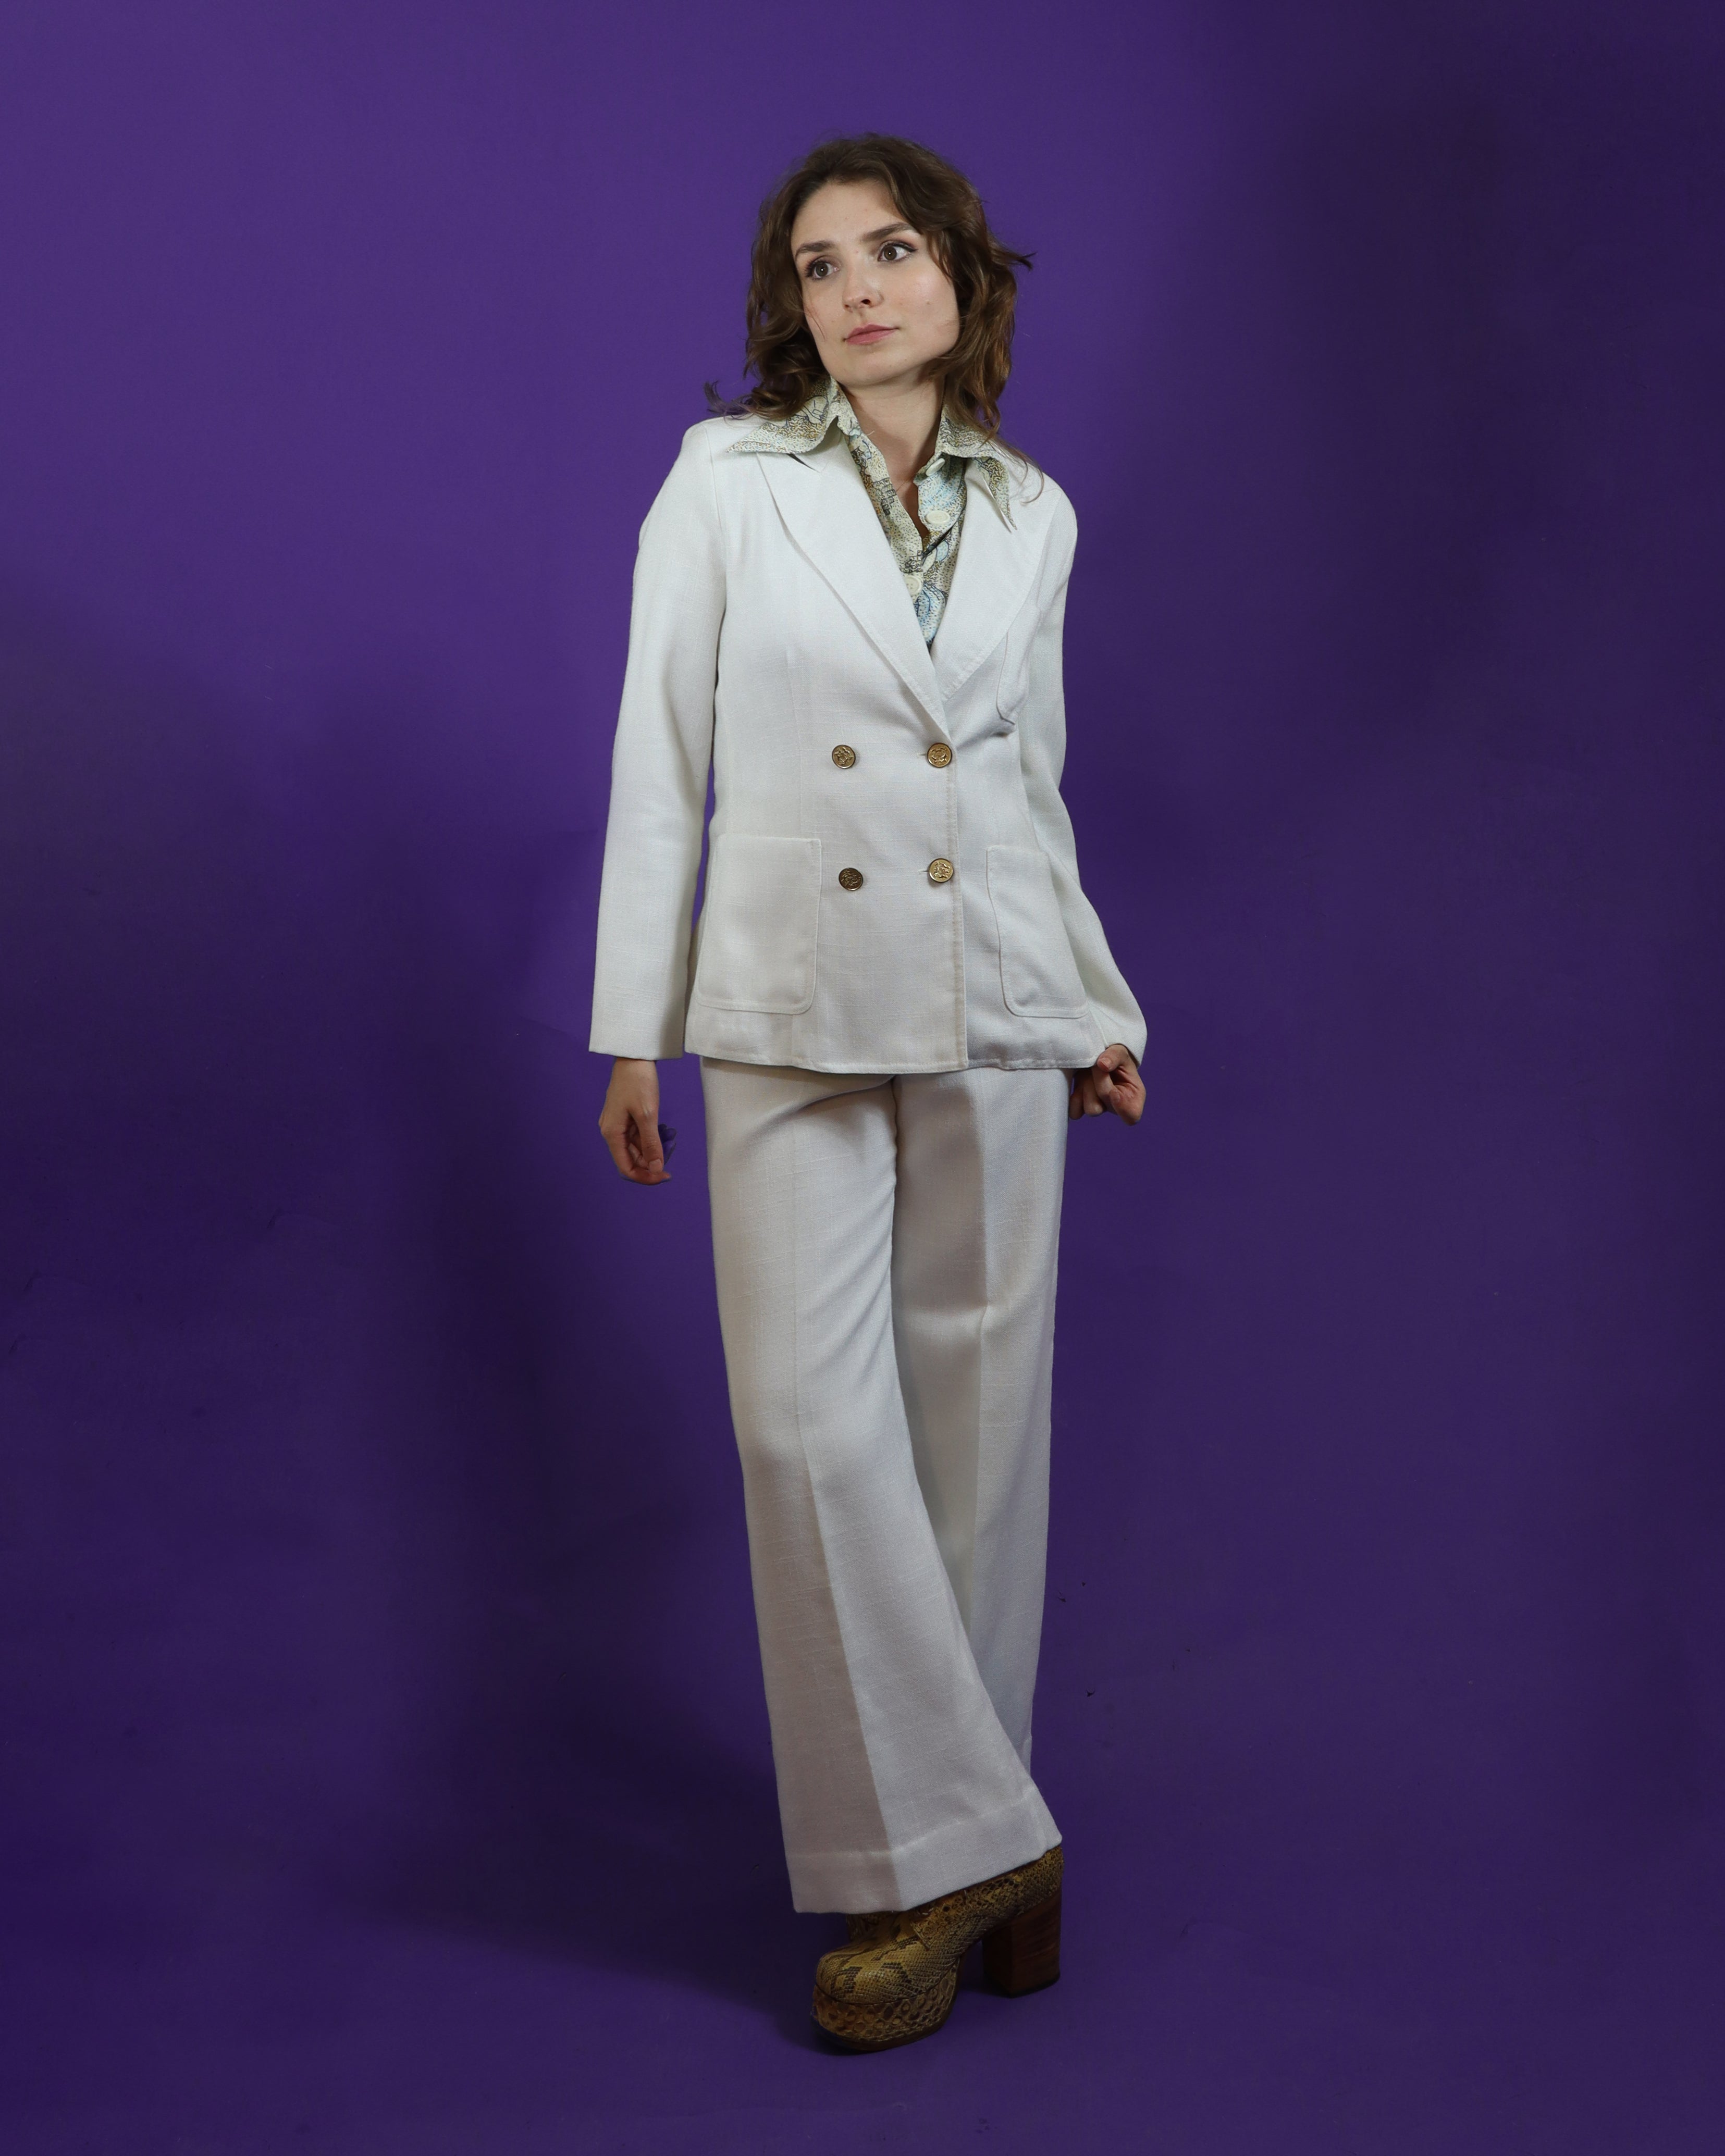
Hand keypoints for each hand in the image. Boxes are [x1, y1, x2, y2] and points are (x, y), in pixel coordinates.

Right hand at [599, 1057, 669, 1183]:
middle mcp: (612, 1131)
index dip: (644, 1176)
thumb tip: (656, 1168)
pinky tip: (663, 1134)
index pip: (626, 1167)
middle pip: (630, 1159)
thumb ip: (651, 1143)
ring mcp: (618, 1124)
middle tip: (670, 1161)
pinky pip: (637, 1136)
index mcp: (612, 1133)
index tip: (663, 1176)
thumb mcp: (647, 1115)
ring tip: (669, 1142)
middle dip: (650, 1163)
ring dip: (652, 1150)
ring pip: (635, 1148)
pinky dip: (650, 1138)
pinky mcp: (625, 1117)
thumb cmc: (638, 1081)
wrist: (634, 1056)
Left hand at [1068, 1044, 1143, 1124]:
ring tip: (1089, 1073)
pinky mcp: (1082, 1107)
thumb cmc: (1114, 1057)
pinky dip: (1075, 1097)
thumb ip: (1114, 1056)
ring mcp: (1099, 1107)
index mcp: (1133, 1096)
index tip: (1114, 1091)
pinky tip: (1080, 1083)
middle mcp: (1116, 1106)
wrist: (1097, 1057)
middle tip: (1098, 1065)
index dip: (1121, 1107)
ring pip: (1091, 1109)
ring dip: (1087, 1087)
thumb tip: (1103, 1064)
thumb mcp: (1119, 1051)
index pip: (1132, 1115)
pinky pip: (1075, 1112)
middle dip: (1099, 1082)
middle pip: (1107, 1105)